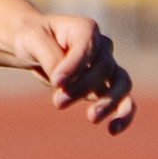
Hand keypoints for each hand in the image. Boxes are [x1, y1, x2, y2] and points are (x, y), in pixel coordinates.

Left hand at [16, 16, 135, 133]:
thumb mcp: (32, 40)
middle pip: (104, 69)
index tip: (56, 82)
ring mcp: (107, 66)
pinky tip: (113, 130)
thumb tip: (63, 81)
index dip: (75, 66)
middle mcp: (102, 46)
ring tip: (92, 118)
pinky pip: (125, 100)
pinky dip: (124, 114)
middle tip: (58, 102)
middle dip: (81, 88)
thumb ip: (49, 56)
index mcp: (85, 28)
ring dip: (108, 102)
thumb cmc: (32, 38)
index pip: (88, 47)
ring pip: (122, 84)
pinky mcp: (106, 86)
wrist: (33, 46)